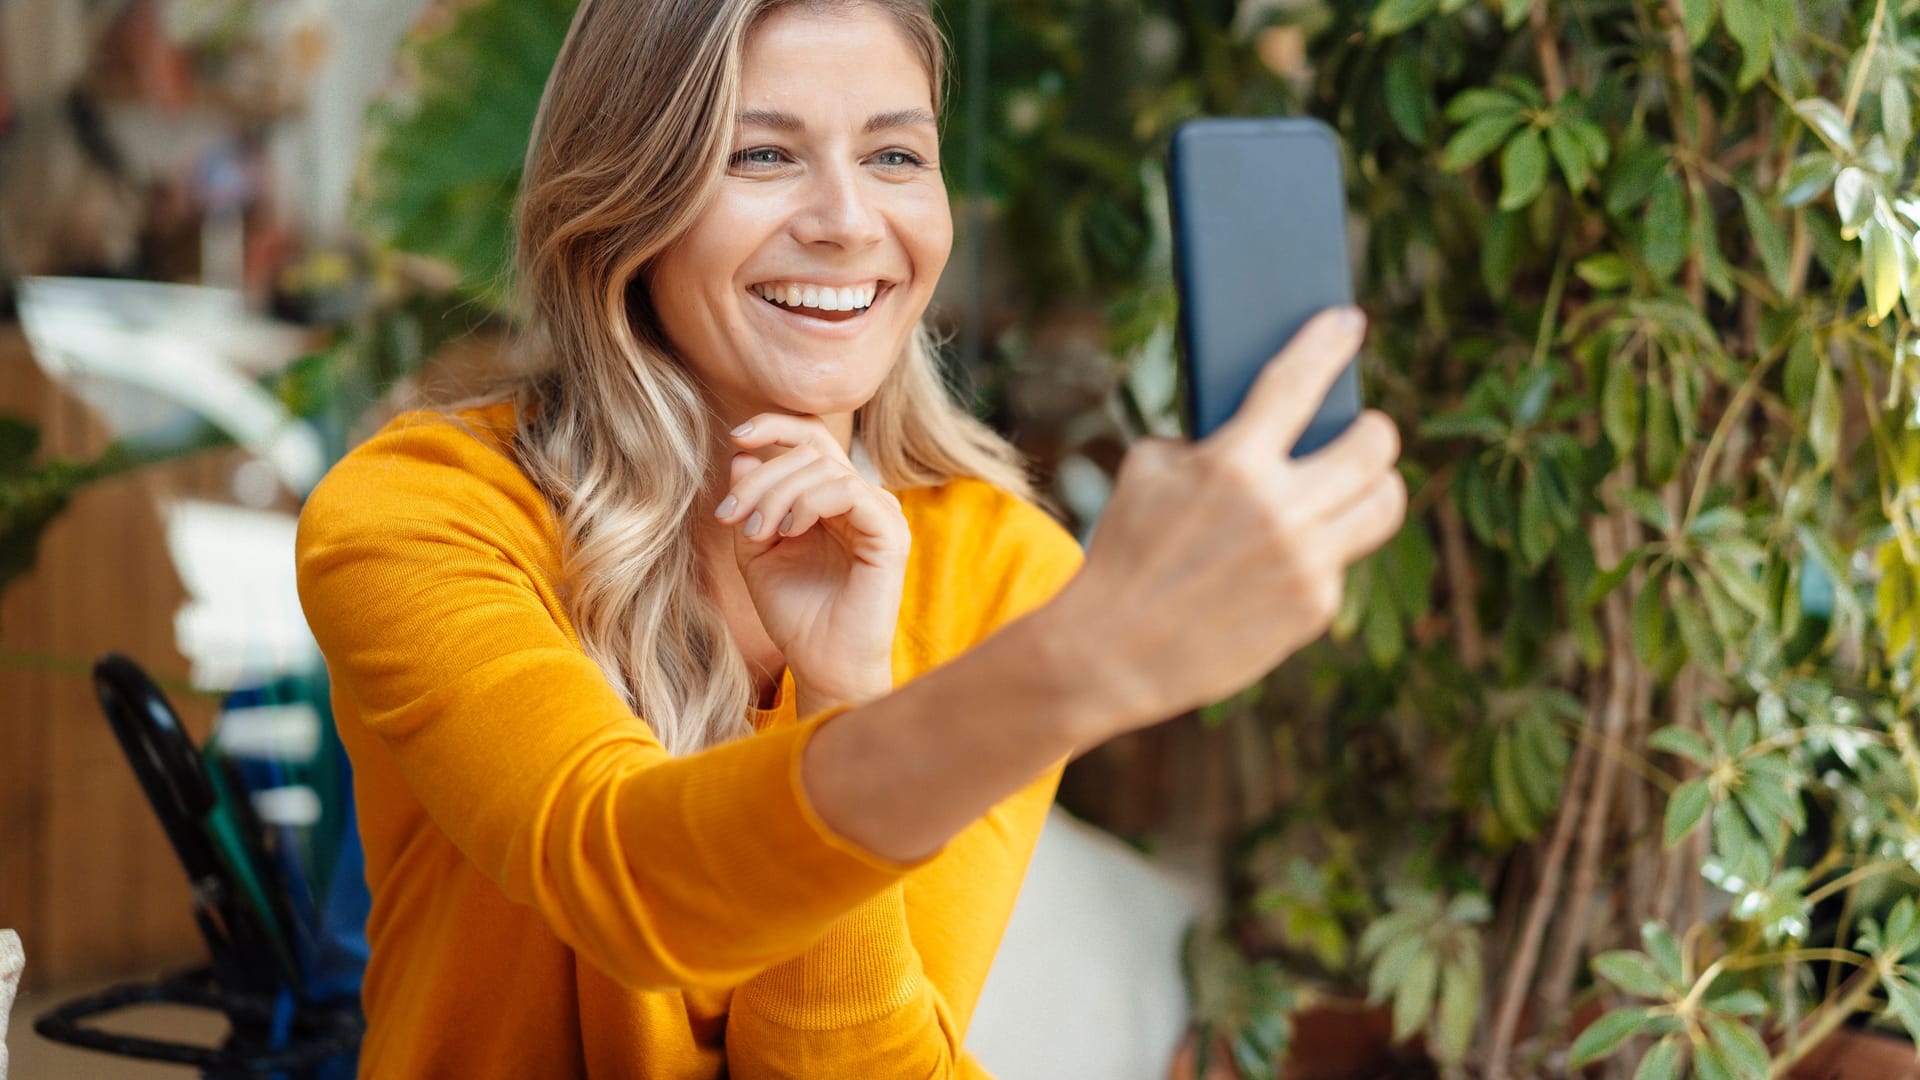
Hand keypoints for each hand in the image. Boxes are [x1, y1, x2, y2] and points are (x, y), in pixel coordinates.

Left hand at [713, 413, 908, 712]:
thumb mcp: (756, 550)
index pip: (811, 439)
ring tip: (758, 532)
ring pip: (825, 468)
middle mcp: (862, 498)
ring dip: (778, 493)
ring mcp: (881, 513)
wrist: (822, 664)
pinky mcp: (890, 533)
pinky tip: (789, 531)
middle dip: (762, 476)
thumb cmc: (794, 614)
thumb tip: (743, 453)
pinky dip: (810, 503)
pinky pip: (849, 490)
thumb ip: (751, 502)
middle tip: (731, 516)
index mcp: (834, 498)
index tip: (735, 436)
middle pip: (812, 449)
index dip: (775, 426)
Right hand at [1045, 305, 1406, 739]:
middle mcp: (1280, 511)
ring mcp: (1304, 562)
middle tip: (1366, 428)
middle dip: (1375, 429)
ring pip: (1384, 504)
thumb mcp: (1148, 473)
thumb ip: (1208, 443)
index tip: (1349, 322)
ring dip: (1378, 484)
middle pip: (1373, 447)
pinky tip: (1297, 554)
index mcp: (1232, 465)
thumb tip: (1260, 426)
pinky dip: (1324, 550)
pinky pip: (1343, 560)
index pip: (1296, 382)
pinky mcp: (1314, 608)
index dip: (1328, 343)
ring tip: (1363, 481)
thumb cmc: (1126, 552)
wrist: (1111, 653)